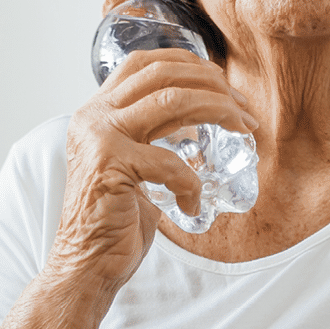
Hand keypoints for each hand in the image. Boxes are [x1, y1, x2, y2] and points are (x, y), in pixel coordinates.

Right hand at [52, 0, 258, 295]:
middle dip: (212, 84)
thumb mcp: (134, 165)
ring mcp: (99, 139)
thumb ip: (152, 136)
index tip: (220, 79)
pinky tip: (193, 203)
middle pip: (162, 75)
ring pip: (172, 102)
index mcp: (96, 113)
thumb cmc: (114, 222)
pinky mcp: (111, 167)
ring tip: (243, 128)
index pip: (142, 63)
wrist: (86, 266)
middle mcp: (93, 118)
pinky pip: (171, 163)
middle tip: (243, 107)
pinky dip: (192, 183)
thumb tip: (198, 117)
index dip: (186, 62)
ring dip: (217, 110)